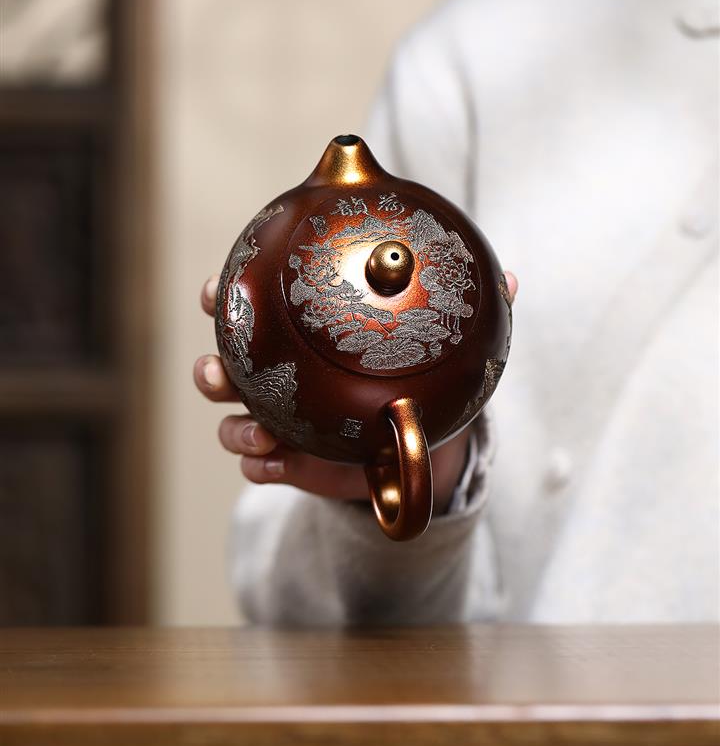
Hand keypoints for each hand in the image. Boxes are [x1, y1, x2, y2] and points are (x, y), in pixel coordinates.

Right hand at [194, 272, 516, 513]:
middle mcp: (281, 374)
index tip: (218, 289)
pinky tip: (275, 464)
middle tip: (221, 372)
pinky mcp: (291, 462)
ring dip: (233, 427)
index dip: (223, 294)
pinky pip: (259, 468)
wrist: (422, 439)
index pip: (249, 306)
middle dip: (211, 368)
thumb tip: (511, 277)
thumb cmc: (417, 372)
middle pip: (224, 365)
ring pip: (232, 422)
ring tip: (256, 433)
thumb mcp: (438, 340)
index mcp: (301, 333)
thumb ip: (465, 308)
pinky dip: (261, 467)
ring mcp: (280, 420)